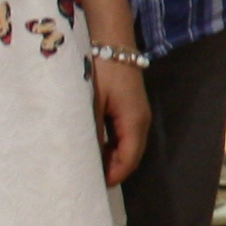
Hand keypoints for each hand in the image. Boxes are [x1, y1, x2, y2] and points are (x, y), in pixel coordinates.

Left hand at [90, 53, 150, 182]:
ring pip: (127, 145)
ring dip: (110, 157)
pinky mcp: (129, 105)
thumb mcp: (91, 102)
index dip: (112, 176)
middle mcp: (140, 120)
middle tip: (85, 178)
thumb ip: (90, 131)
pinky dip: (111, 144)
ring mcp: (137, 112)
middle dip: (111, 170)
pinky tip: (93, 144)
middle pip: (130, 155)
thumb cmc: (100, 69)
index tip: (90, 187)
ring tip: (86, 163)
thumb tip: (85, 159)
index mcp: (134, 122)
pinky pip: (123, 134)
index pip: (128, 160)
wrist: (110, 38)